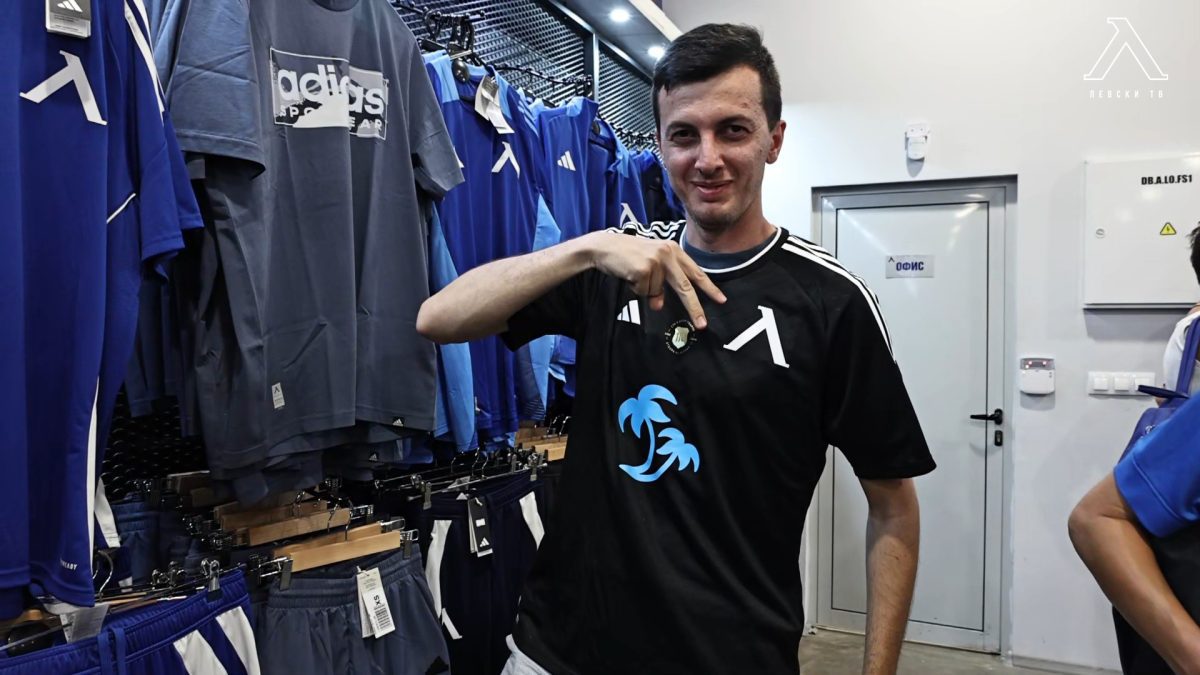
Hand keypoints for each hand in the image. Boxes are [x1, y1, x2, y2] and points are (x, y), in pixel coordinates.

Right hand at [585, 231, 726, 327]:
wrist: (603, 246)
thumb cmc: (627, 256)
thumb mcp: (648, 267)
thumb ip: (659, 285)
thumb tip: (659, 305)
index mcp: (674, 250)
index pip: (696, 272)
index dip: (709, 287)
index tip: (721, 300)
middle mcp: (668, 253)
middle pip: (685, 287)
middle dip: (694, 308)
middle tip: (702, 325)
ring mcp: (657, 260)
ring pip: (656, 292)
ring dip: (644, 289)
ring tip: (633, 274)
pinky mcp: (644, 268)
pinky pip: (644, 291)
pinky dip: (635, 288)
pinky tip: (628, 274)